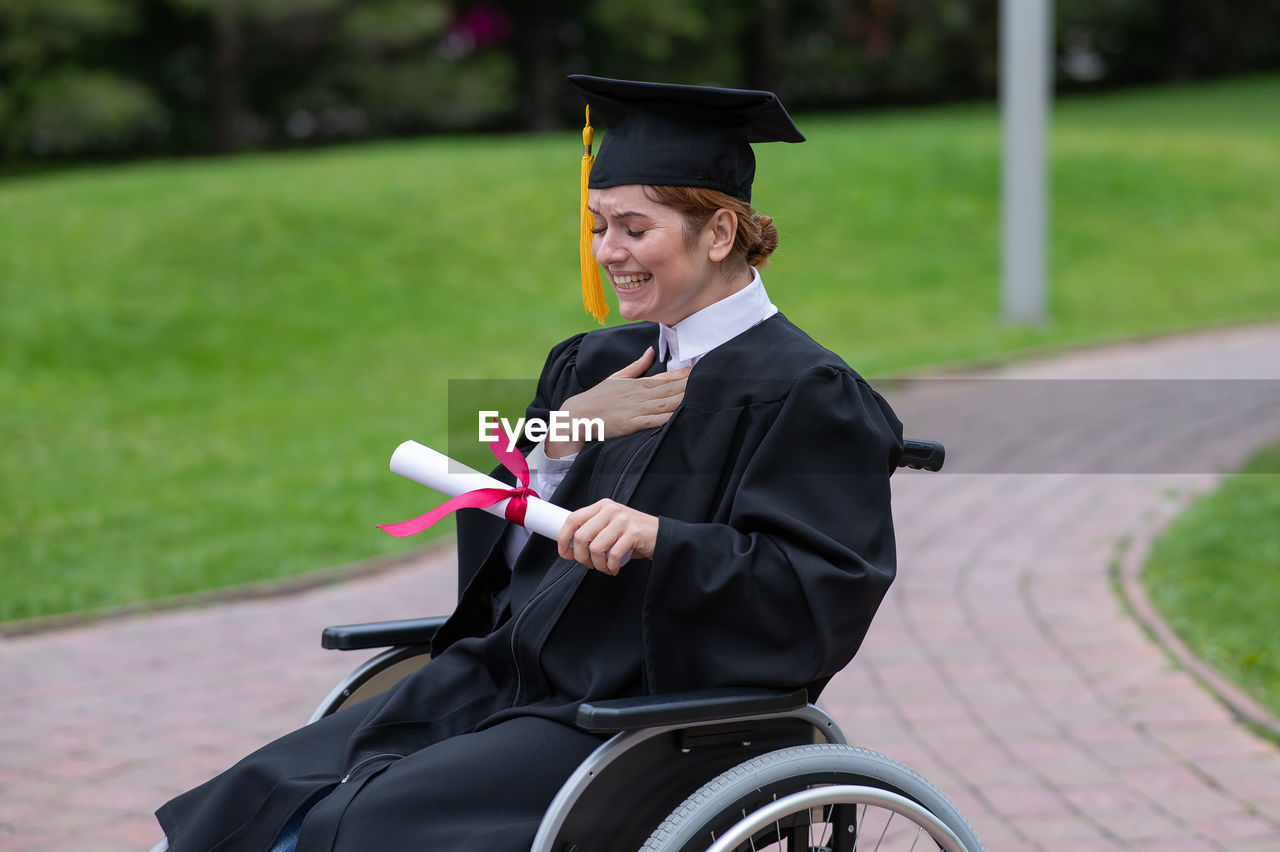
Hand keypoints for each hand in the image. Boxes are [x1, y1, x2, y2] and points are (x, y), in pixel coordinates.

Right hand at [544, 347, 688, 458]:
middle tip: (709, 379)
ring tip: (701, 394)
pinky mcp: (631, 424)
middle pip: (670, 390)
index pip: (665, 377)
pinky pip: (653, 421)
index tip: (700, 368)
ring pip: (665, 403)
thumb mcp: (617, 377)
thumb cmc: (598, 397)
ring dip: (682, 399)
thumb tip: (650, 350)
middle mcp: (639, 395)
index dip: (684, 373)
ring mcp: (636, 409)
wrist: (578, 414)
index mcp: (637, 384)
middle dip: (689, 385)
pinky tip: (679, 415)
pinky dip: (666, 418)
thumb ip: (637, 366)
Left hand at [558, 499, 658, 574]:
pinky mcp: (634, 532)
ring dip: (597, 564)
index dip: (564, 538)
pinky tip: (614, 568)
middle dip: (581, 557)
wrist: (660, 536)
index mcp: (601, 506)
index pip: (573, 519)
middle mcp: (611, 510)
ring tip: (604, 567)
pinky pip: (613, 555)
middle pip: (582, 536)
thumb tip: (568, 548)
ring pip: (596, 547)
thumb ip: (591, 533)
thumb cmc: (631, 535)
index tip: (564, 553)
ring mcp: (623, 520)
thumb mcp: (609, 527)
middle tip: (589, 564)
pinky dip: (611, 566)